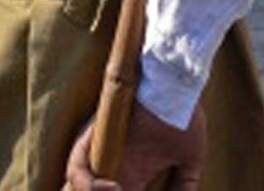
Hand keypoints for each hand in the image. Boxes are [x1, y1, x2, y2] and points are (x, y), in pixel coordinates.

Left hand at [63, 102, 205, 190]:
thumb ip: (185, 183)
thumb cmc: (185, 114)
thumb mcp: (189, 157)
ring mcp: (97, 154)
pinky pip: (76, 171)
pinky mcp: (90, 138)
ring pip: (74, 190)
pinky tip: (115, 189)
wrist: (179, 83)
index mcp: (127, 176)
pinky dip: (88, 186)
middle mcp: (108, 168)